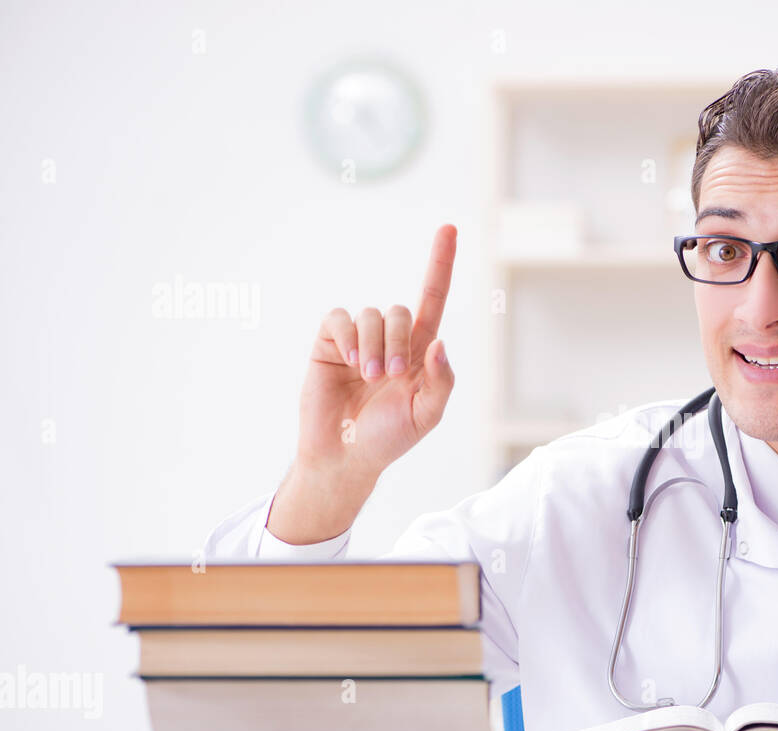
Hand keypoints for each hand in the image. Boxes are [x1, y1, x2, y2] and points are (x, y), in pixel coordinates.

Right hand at [295, 224, 457, 484]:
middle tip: (390, 377)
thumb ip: (443, 380)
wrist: (345, 455)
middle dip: (398, 342)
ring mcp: (359, 338)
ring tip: (369, 378)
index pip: (433, 298)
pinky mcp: (329, 342)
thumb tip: (439, 343)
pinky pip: (340, 317)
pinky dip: (349, 335)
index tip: (448, 228)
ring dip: (374, 346)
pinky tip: (350, 362)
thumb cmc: (389, 437)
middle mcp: (390, 338)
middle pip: (402, 311)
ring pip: (372, 314)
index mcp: (420, 351)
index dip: (440, 263)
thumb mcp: (428, 414)